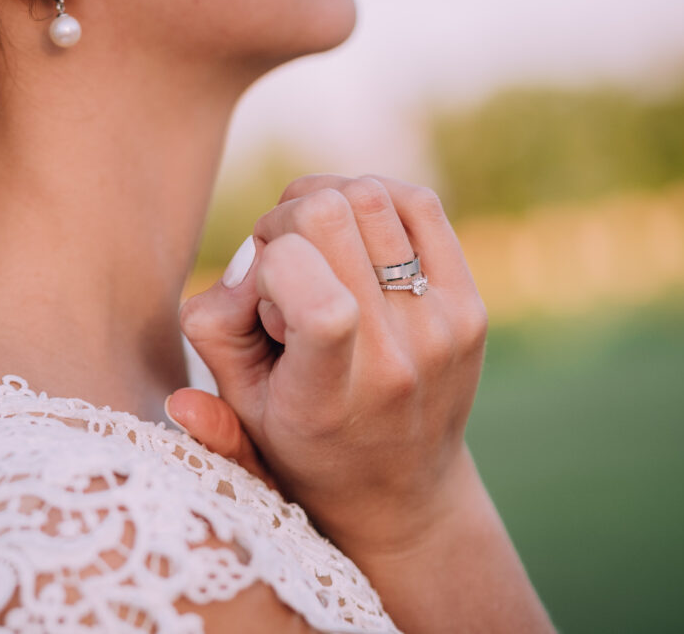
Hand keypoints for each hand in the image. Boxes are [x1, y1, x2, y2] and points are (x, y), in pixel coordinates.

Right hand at [171, 174, 487, 552]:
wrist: (402, 488)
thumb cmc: (304, 442)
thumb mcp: (240, 409)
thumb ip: (213, 331)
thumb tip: (249, 261)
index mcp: (327, 400)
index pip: (320, 304)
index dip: (272, 265)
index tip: (264, 294)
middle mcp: (393, 363)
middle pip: (331, 217)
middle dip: (284, 221)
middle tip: (283, 262)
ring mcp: (441, 329)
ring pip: (370, 195)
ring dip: (325, 203)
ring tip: (317, 248)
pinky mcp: (469, 306)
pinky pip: (418, 202)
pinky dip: (373, 198)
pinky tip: (353, 231)